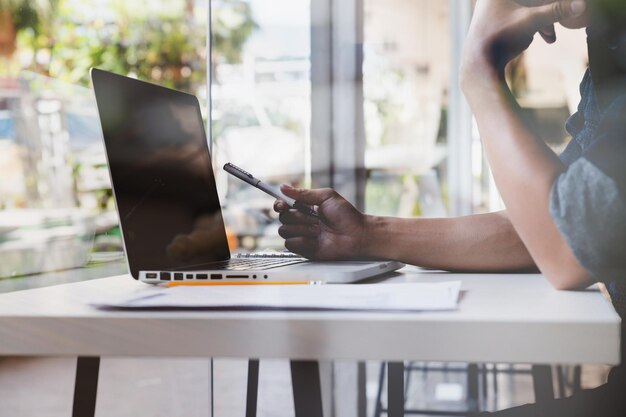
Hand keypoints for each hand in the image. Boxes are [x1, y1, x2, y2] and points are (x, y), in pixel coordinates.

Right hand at [273, 185, 366, 259]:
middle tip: (315, 218)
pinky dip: (303, 241)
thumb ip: (303, 193)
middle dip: (298, 217)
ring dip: (302, 229)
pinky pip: (291, 244)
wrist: (357, 235)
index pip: (283, 206)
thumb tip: (284, 187)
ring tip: (318, 230)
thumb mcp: (326, 197)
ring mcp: (302, 236)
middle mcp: (302, 222)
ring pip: (284, 232)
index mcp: (305, 208)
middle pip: (282, 218)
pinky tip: (316, 240)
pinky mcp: (304, 249)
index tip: (282, 205)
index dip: (279, 205)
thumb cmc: (347, 216)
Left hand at [462, 0, 585, 76]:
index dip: (547, 5)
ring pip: (526, 9)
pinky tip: (542, 38)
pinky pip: (520, 18)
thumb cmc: (500, 39)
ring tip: (550, 38)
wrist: (479, 64)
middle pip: (530, 2)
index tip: (565, 9)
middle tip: (564, 18)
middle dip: (547, 10)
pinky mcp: (498, 23)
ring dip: (541, 22)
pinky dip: (533, 26)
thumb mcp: (531, 21)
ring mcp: (495, 10)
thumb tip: (583, 5)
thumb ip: (556, 11)